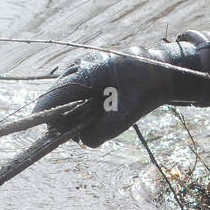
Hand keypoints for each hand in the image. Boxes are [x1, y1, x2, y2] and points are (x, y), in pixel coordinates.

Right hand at [34, 31, 209, 146]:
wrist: (163, 71)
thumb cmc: (145, 89)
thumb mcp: (125, 116)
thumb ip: (99, 132)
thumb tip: (81, 140)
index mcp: (83, 74)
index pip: (50, 100)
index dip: (46, 122)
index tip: (52, 139)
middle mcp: (77, 68)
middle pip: (54, 101)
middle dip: (63, 121)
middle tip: (81, 134)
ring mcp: (81, 69)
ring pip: (65, 99)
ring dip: (74, 115)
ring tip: (96, 121)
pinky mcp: (88, 75)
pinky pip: (76, 96)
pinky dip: (83, 108)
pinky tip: (99, 113)